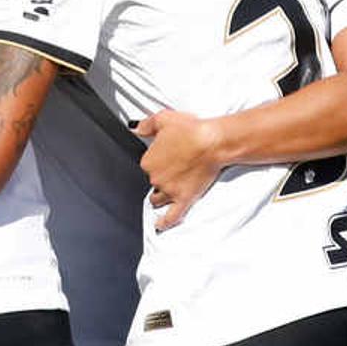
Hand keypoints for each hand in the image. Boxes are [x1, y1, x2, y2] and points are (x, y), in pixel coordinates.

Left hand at [136, 110, 225, 230]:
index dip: (158, 161)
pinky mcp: (184, 199)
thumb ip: (146, 125)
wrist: (211, 142)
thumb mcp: (163, 119)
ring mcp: (169, 191)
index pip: (147, 165)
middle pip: (153, 182)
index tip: (168, 156)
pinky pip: (171, 216)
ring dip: (161, 197)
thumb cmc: (190, 129)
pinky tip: (159, 226)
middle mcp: (155, 178)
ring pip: (159, 198)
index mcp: (148, 161)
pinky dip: (164, 222)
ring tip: (166, 194)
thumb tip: (135, 128)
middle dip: (161, 177)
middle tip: (174, 169)